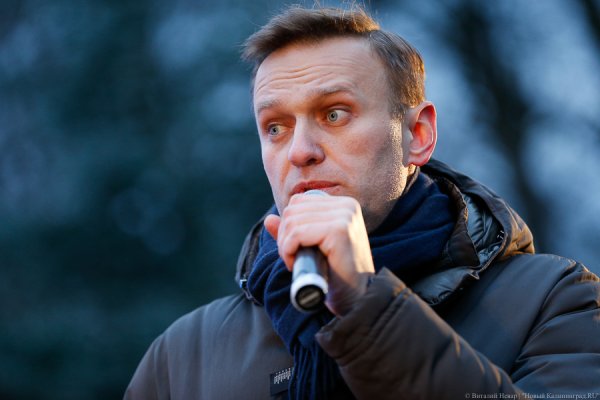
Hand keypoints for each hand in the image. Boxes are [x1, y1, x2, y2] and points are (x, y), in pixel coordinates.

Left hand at [264, 193, 374, 315]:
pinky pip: (297, 233)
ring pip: (292, 221)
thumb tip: (268, 219)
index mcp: (343, 204)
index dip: (287, 226)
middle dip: (284, 236)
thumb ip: (292, 231)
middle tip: (292, 258)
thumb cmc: (336, 274)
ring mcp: (345, 216)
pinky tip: (295, 264)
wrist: (357, 297)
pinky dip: (288, 251)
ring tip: (296, 262)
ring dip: (285, 246)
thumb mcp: (312, 247)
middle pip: (292, 210)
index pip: (298, 201)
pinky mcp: (339, 230)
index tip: (294, 249)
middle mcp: (347, 206)